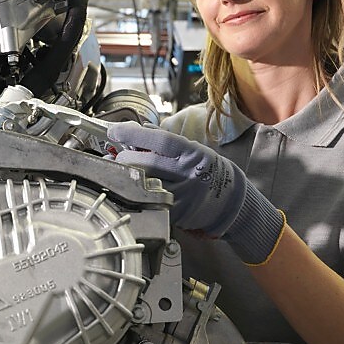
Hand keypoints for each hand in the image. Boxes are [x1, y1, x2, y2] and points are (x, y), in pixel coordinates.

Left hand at [106, 121, 285, 264]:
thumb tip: (134, 131)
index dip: (133, 134)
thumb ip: (162, 140)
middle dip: (124, 157)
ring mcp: (181, 196)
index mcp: (191, 153)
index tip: (115, 131)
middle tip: (115, 154)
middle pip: (146, 163)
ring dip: (126, 175)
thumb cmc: (206, 169)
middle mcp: (187, 174)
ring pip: (144, 184)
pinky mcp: (175, 213)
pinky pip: (149, 200)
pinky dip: (137, 191)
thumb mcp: (190, 147)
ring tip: (120, 169)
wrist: (228, 198)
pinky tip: (134, 186)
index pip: (159, 141)